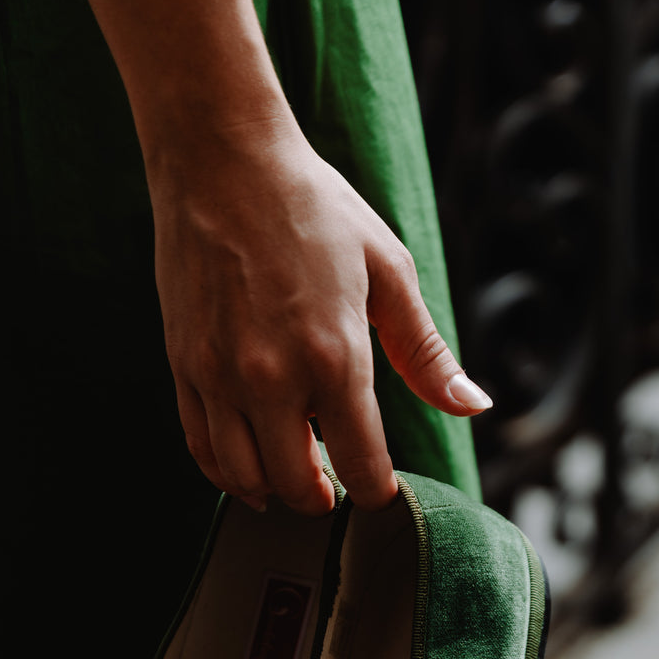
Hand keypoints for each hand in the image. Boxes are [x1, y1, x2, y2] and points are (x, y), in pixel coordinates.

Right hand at [149, 117, 490, 513]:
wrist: (221, 160)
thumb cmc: (311, 207)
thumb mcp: (389, 271)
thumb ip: (427, 352)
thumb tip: (474, 407)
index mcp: (334, 357)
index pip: (361, 466)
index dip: (377, 490)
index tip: (381, 486)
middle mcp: (271, 378)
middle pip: (297, 486)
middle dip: (323, 498)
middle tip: (335, 481)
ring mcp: (220, 377)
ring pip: (244, 478)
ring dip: (274, 490)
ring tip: (294, 473)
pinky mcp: (184, 367)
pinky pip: (201, 448)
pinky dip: (227, 472)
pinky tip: (248, 465)